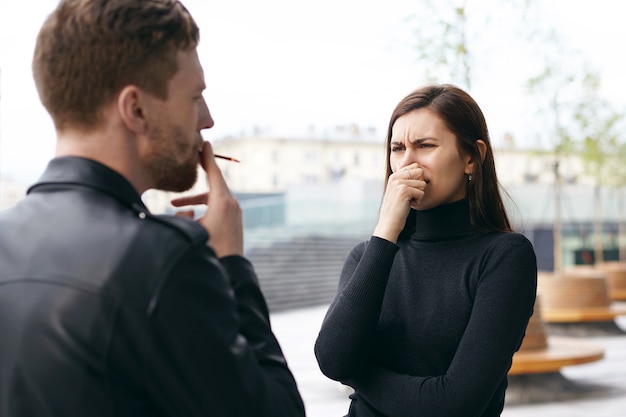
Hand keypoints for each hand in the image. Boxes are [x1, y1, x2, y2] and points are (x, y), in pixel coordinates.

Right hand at [171, 141, 242, 257]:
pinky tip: (191, 216)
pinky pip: (218, 207)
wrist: (231, 273)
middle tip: (189, 163)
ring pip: (214, 197)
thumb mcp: (191, 231)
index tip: (204, 142)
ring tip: (175, 205)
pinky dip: (205, 206)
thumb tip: (183, 210)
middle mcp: (232, 205)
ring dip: (196, 198)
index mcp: (223, 202)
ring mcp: (235, 214)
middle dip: (197, 177)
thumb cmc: (210, 252)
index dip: (206, 157)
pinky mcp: (234, 223)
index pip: (213, 173)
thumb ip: (182, 215)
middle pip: (213, 183)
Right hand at [373, 163, 426, 242]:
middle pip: (420, 171)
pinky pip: (421, 192)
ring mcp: (399, 183)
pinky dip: (418, 201)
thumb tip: (414, 169)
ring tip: (409, 201)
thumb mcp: (397, 190)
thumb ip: (404, 179)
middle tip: (411, 194)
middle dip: (420, 184)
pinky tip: (409, 205)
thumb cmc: (396, 208)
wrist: (389, 222)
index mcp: (394, 175)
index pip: (415, 166)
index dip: (417, 178)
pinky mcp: (404, 190)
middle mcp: (395, 177)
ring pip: (422, 183)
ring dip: (419, 195)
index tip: (410, 189)